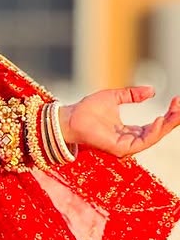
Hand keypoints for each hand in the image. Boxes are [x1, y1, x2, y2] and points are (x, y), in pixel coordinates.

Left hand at [62, 85, 179, 158]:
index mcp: (129, 131)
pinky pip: (141, 143)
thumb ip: (132, 95)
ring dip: (167, 125)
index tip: (177, 100)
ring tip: (176, 111)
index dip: (168, 114)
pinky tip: (160, 120)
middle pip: (158, 133)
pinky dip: (153, 132)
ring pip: (153, 138)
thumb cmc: (88, 109)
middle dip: (173, 120)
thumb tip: (152, 91)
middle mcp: (129, 140)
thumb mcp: (115, 97)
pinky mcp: (119, 149)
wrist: (70, 116)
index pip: (155, 126)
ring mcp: (125, 146)